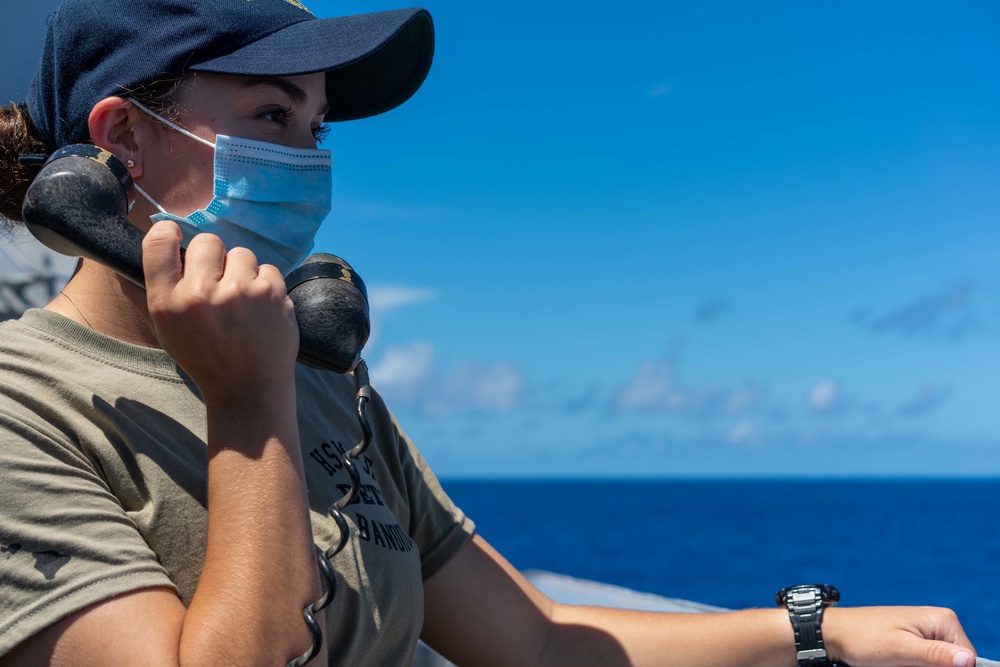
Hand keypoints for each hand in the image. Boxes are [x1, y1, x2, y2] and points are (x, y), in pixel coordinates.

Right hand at [141, 220, 298, 404]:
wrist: (249, 389)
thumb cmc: (205, 358)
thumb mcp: (165, 331)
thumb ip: (150, 293)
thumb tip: (135, 257)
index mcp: (167, 303)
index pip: (158, 243)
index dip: (168, 232)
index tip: (176, 236)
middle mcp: (201, 294)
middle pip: (206, 241)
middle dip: (213, 257)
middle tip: (218, 281)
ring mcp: (239, 292)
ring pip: (240, 253)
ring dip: (242, 271)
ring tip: (242, 300)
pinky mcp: (272, 292)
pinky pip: (267, 268)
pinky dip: (265, 284)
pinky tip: (260, 308)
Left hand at [824, 606, 975, 666]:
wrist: (835, 633)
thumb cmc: (863, 638)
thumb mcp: (901, 650)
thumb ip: (936, 655)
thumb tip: (969, 660)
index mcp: (942, 620)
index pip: (968, 659)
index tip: (918, 666)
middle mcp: (939, 624)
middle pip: (953, 663)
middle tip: (903, 663)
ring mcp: (927, 633)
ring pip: (939, 664)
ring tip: (897, 662)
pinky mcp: (916, 643)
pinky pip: (926, 662)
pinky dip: (914, 665)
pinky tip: (897, 662)